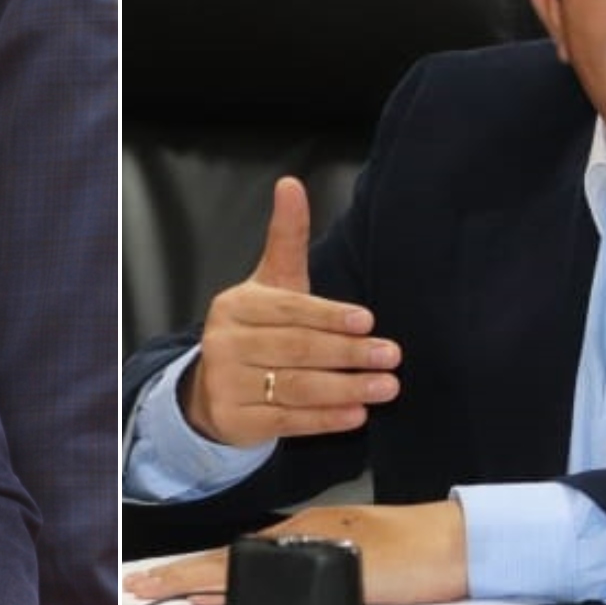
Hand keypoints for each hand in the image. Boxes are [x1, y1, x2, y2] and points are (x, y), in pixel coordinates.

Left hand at [123, 501, 469, 604]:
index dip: (197, 567)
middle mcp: (305, 534)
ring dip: (200, 577)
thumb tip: (279, 586)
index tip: (160, 576)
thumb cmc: (415, 555)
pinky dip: (242, 582)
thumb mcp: (357, 559)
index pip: (241, 553)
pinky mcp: (333, 559)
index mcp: (308, 533)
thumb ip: (318, 566)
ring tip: (161, 585)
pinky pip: (277, 574)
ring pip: (245, 563)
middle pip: (232, 557)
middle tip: (142, 581)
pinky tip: (217, 592)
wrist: (455, 545)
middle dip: (183, 573)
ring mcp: (317, 544)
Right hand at [183, 177, 399, 446]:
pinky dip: (324, 418)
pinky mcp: (234, 420)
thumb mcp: (271, 284)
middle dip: (349, 354)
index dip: (329, 316)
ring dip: (346, 388)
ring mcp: (225, 383)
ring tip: (385, 387)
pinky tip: (356, 414)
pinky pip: (286, 420)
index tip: (368, 321)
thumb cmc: (258, 331)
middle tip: (391, 356)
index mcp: (235, 304)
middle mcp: (224, 342)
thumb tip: (291, 184)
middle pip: (296, 348)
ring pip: (295, 386)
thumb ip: (286, 238)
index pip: (289, 310)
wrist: (214, 390)